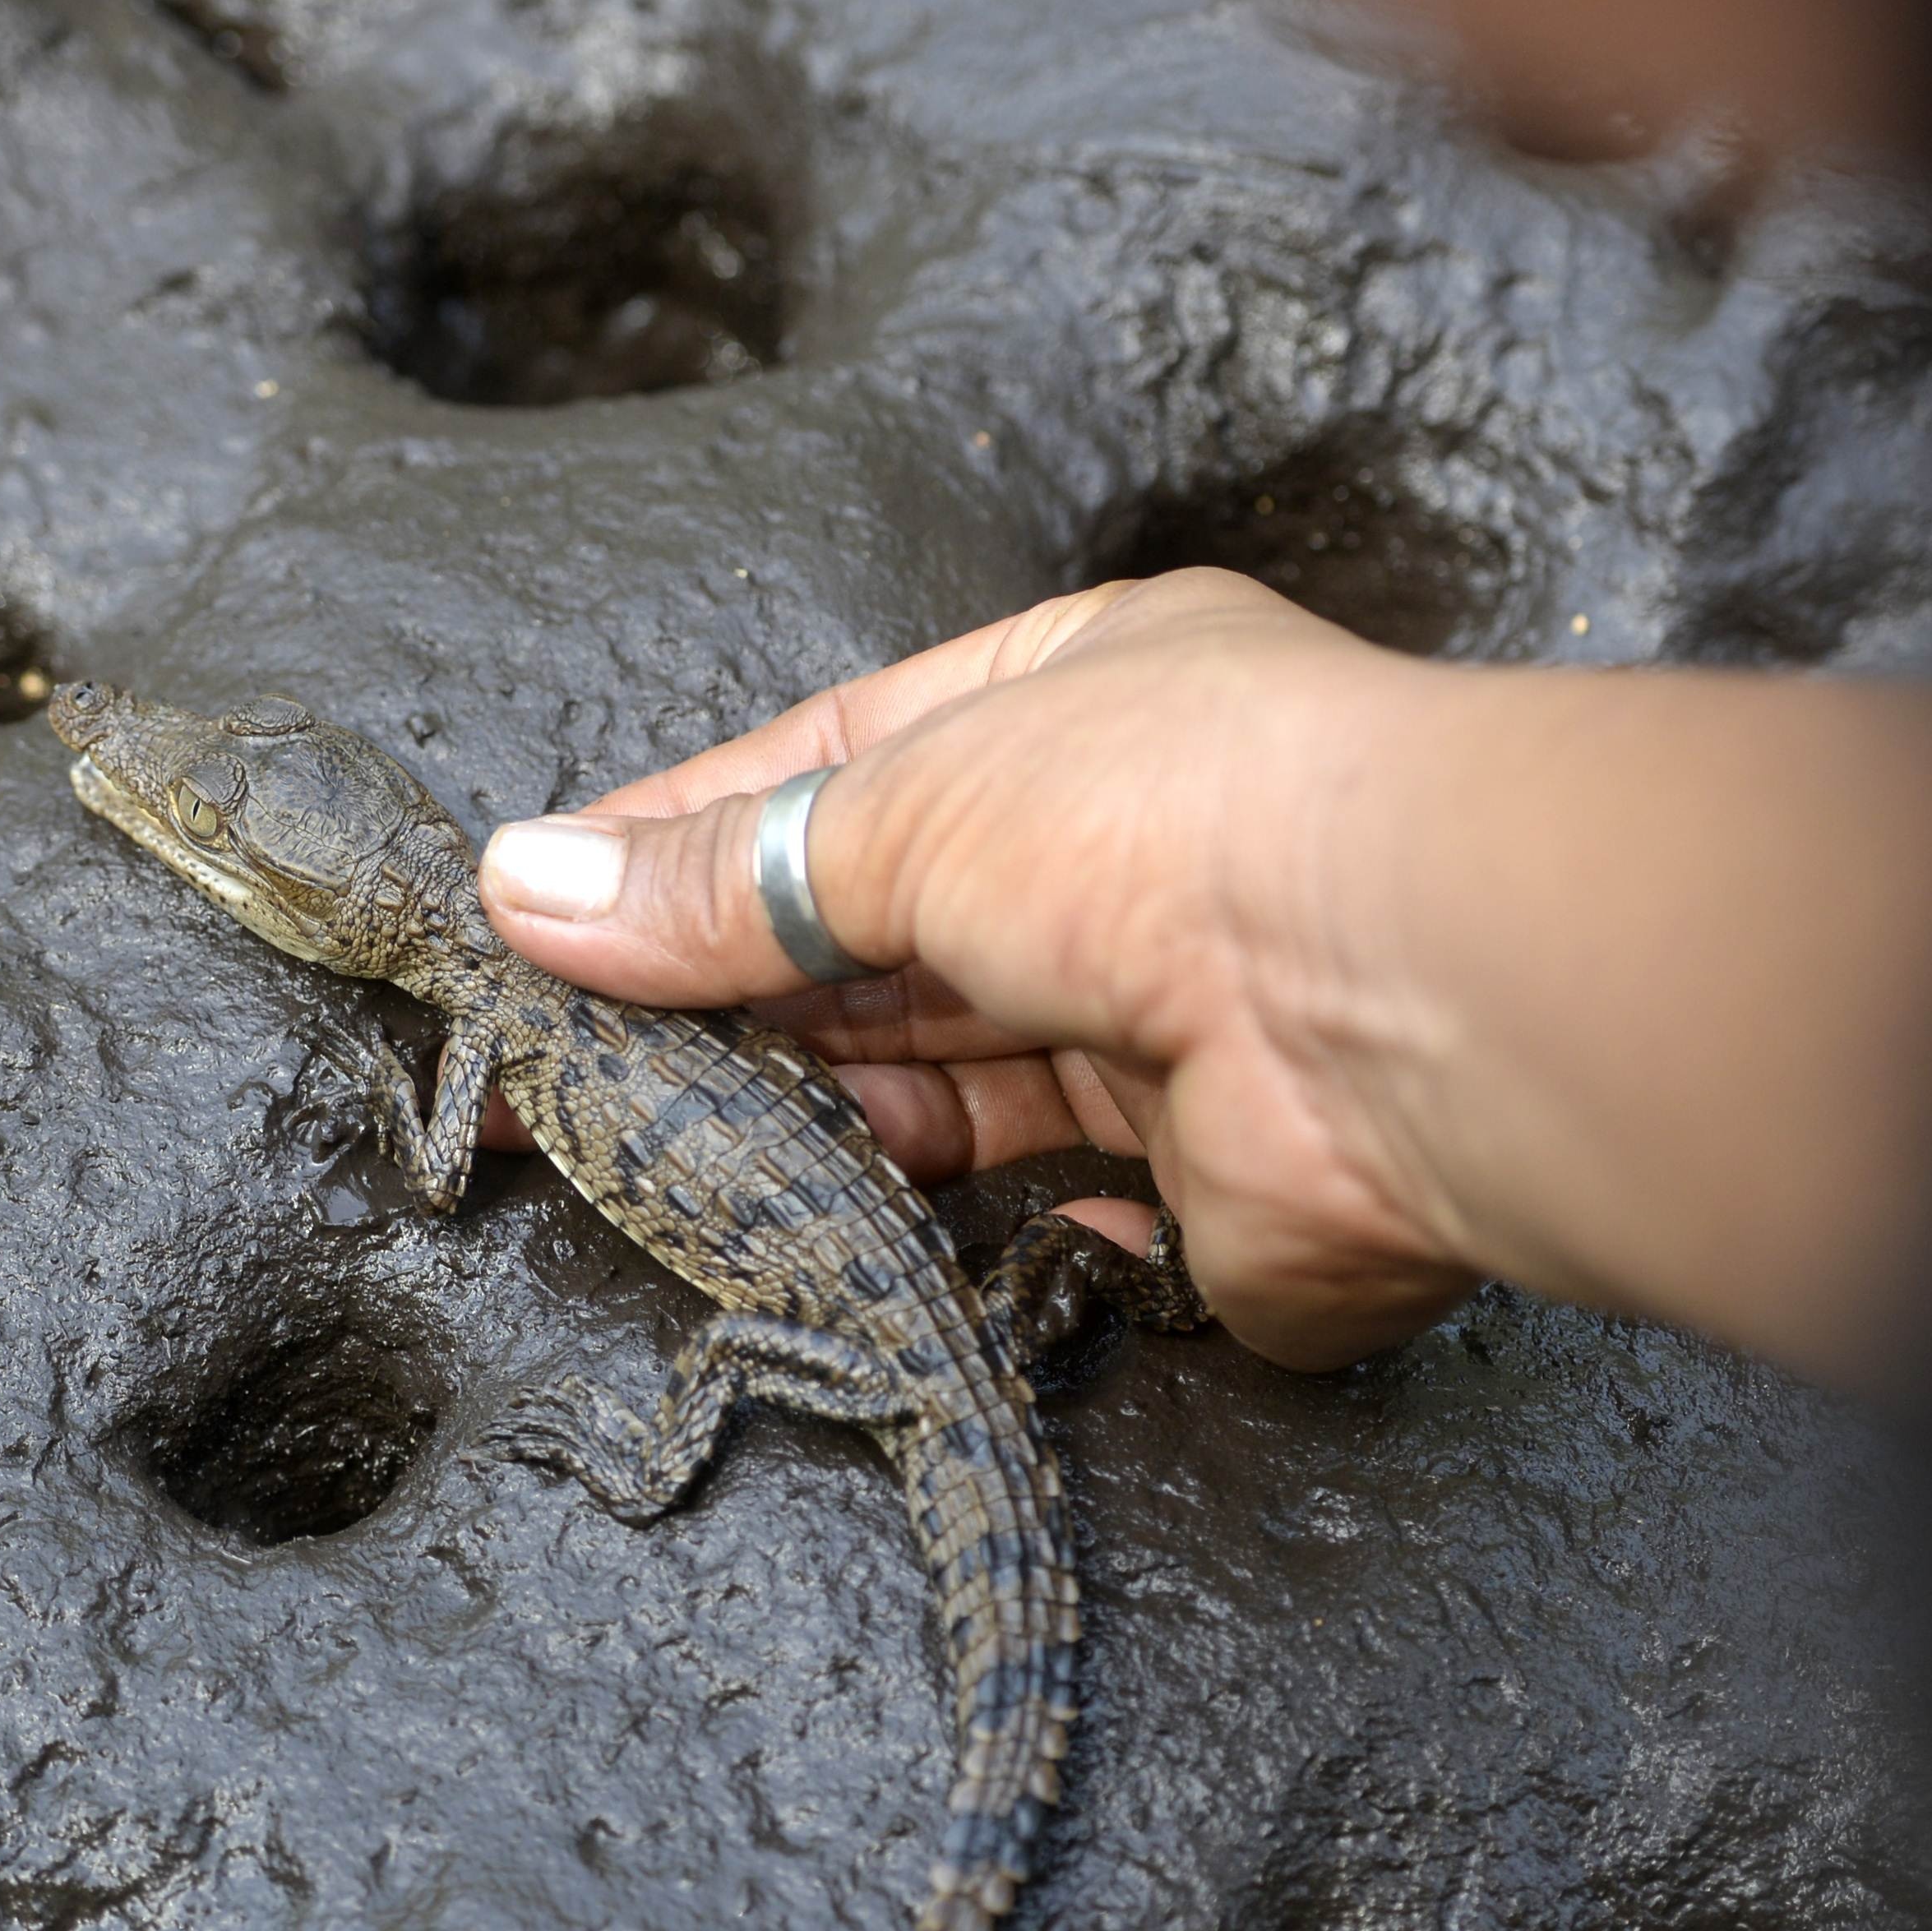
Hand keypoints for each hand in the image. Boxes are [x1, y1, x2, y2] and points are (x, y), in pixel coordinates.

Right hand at [478, 573, 1931, 1387]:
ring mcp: (1173, 1021)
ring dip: (814, 1114)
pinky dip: (939, 1223)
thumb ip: (721, 875)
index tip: (539, 916)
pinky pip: (1037, 1213)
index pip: (838, 770)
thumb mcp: (900, 809)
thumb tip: (524, 890)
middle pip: (885, 935)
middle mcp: (1133, 852)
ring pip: (947, 1078)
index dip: (685, 844)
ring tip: (653, 1150)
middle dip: (731, 997)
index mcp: (1080, 701)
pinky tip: (829, 1228)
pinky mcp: (1203, 1187)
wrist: (1406, 996)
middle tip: (560, 1068)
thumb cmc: (1177, 817)